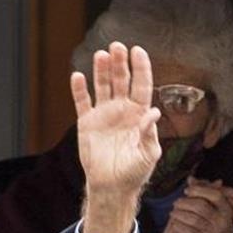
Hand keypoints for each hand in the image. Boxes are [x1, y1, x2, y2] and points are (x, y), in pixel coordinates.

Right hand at [71, 42, 162, 232]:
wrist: (112, 187)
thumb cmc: (135, 172)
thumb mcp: (148, 155)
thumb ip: (149, 133)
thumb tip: (153, 112)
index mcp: (139, 114)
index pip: (141, 85)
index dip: (140, 68)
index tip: (138, 51)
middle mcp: (122, 110)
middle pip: (121, 80)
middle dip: (120, 63)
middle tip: (117, 46)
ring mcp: (104, 114)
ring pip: (102, 86)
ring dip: (101, 70)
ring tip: (101, 55)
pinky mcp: (87, 123)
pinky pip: (82, 102)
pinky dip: (79, 90)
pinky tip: (78, 76)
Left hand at [168, 178, 232, 232]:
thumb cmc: (219, 230)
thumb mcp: (218, 212)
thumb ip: (205, 195)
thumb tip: (191, 179)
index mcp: (226, 211)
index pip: (215, 195)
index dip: (200, 190)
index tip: (187, 190)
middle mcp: (222, 222)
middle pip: (202, 206)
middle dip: (186, 202)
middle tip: (175, 202)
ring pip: (194, 219)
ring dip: (180, 214)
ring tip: (172, 213)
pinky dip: (180, 227)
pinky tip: (174, 224)